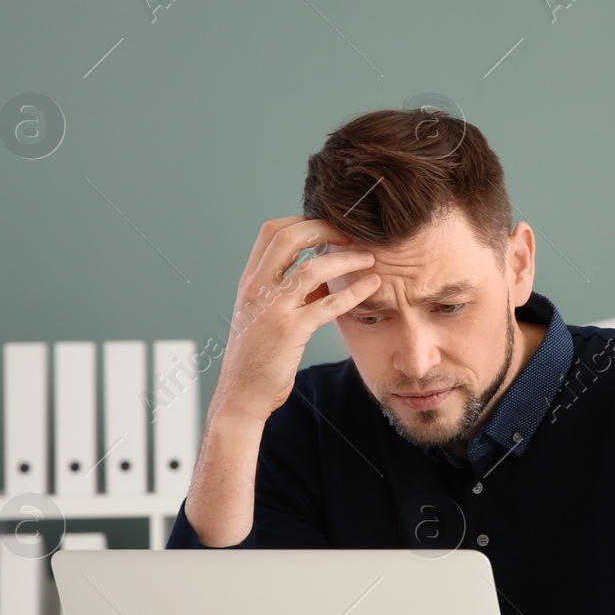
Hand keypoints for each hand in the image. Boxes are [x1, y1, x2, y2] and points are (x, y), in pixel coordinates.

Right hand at [210, 216, 379, 424]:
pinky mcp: (290, 331)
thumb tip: (323, 276)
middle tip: (352, 231)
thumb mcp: (266, 316)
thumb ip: (291, 293)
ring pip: (312, 267)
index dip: (303, 220)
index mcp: (250, 281)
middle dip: (325, 228)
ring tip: (370, 258)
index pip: (272, 232)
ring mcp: (272, 308)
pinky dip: (355, 291)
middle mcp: (256, 288)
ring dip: (346, 258)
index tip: (330, 225)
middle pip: (290, 237)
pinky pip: (328, 303)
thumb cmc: (258, 357)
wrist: (242, 394)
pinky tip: (373, 286)